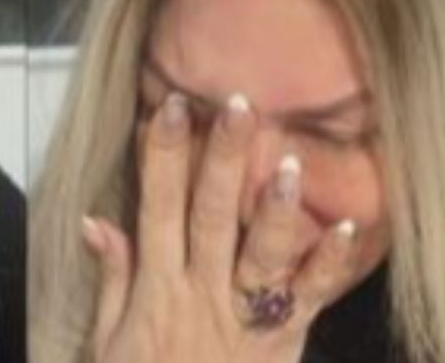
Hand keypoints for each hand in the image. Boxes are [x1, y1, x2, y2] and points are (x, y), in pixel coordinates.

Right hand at [82, 93, 359, 362]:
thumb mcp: (108, 342)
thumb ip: (113, 278)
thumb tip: (97, 221)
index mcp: (157, 289)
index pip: (156, 209)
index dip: (163, 157)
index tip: (171, 107)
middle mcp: (200, 295)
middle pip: (209, 217)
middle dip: (220, 159)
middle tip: (235, 105)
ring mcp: (242, 319)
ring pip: (259, 255)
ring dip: (272, 209)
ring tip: (287, 162)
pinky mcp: (280, 343)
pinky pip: (307, 300)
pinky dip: (328, 264)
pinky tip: (347, 226)